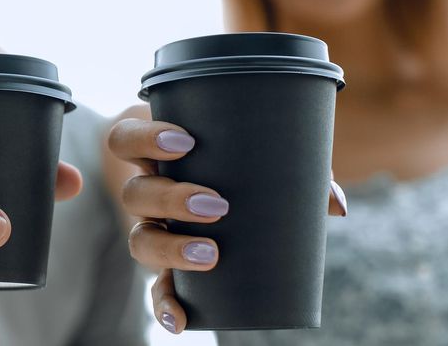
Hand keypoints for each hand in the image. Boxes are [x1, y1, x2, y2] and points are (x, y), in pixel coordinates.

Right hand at [108, 105, 346, 333]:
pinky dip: (164, 304)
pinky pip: (155, 285)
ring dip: (170, 249)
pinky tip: (179, 321)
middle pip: (133, 193)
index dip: (144, 140)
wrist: (220, 188)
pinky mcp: (165, 265)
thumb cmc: (235, 162)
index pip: (125, 140)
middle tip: (216, 204)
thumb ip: (295, 169)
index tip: (186, 142)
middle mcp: (147, 191)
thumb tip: (334, 204)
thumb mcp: (256, 156)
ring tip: (211, 254)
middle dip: (170, 198)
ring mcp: (152, 229)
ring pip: (139, 239)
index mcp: (157, 155)